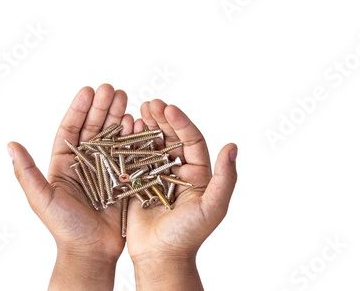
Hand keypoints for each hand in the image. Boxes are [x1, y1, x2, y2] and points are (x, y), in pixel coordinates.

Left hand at [7, 84, 132, 290]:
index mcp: (63, 163)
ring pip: (111, 136)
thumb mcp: (41, 199)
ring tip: (126, 98)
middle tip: (112, 88)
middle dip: (102, 107)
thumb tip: (10, 144)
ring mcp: (105, 168)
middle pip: (93, 128)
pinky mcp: (123, 177)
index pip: (70, 129)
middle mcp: (84, 162)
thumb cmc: (64, 228)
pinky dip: (133, 137)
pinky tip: (136, 122)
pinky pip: (127, 153)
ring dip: (118, 116)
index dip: (79, 109)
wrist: (91, 251)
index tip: (88, 90)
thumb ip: (27, 172)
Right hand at [126, 100, 237, 290]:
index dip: (181, 122)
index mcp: (198, 173)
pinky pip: (135, 157)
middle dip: (162, 118)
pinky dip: (130, 142)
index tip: (169, 108)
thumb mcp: (212, 207)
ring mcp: (157, 174)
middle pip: (171, 137)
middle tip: (150, 102)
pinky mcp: (138, 181)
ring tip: (138, 110)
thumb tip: (233, 146)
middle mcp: (178, 170)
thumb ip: (225, 178)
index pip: (191, 140)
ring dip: (146, 126)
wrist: (160, 257)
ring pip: (152, 144)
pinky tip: (126, 129)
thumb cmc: (188, 236)